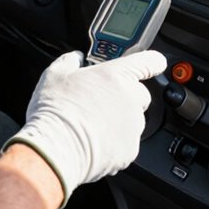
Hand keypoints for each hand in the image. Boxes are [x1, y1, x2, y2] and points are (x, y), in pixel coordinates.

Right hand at [5, 50, 166, 205]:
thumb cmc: (56, 111)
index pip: (149, 61)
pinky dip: (115, 143)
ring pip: (133, 120)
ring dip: (120, 121)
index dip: (152, 62)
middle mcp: (130, 98)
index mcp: (116, 75)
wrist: (57, 149)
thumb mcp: (54, 75)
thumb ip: (69, 62)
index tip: (154, 64)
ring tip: (93, 125)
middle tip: (101, 103)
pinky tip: (95, 141)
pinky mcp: (130, 149)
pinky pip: (127, 143)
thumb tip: (74, 59)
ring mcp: (133, 125)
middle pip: (140, 94)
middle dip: (125, 97)